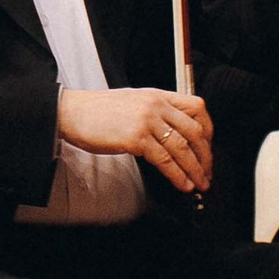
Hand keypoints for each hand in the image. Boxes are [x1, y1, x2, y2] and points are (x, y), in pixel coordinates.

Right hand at [56, 86, 213, 198]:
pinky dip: (177, 175)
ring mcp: (146, 121)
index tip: (207, 146)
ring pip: (182, 148)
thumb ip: (154, 112)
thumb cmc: (96, 110)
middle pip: (194, 130)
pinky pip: (165, 160)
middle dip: (205, 155)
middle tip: (207, 171)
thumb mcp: (132, 102)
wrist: (70, 112)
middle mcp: (155, 105)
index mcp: (157, 95)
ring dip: (195, 169)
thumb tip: (172, 133)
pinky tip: (182, 184)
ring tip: (199, 183)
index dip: (207, 129)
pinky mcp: (136, 138)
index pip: (196, 107)